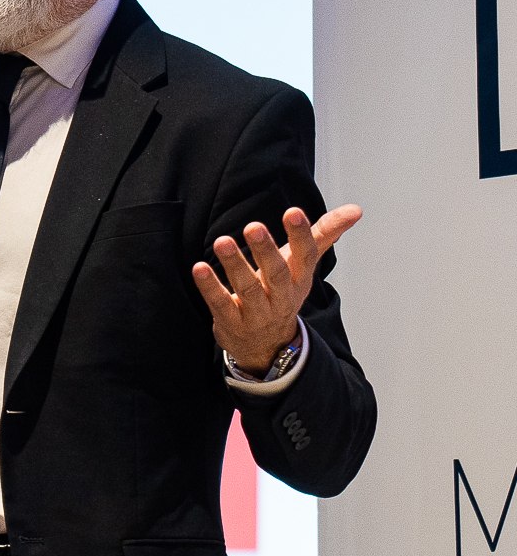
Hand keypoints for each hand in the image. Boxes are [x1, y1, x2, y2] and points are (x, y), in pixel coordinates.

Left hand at [191, 205, 363, 372]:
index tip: (293, 212)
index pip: (306, 256)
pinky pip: (220, 304)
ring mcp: (257, 312)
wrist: (267, 345)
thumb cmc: (281, 293)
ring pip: (248, 289)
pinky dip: (210, 287)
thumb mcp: (303, 267)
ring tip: (222, 242)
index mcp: (300, 279)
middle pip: (277, 273)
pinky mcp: (232, 322)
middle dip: (266, 250)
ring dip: (235, 265)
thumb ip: (324, 235)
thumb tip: (355, 210)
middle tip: (253, 227)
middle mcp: (282, 296)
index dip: (301, 235)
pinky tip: (199, 268)